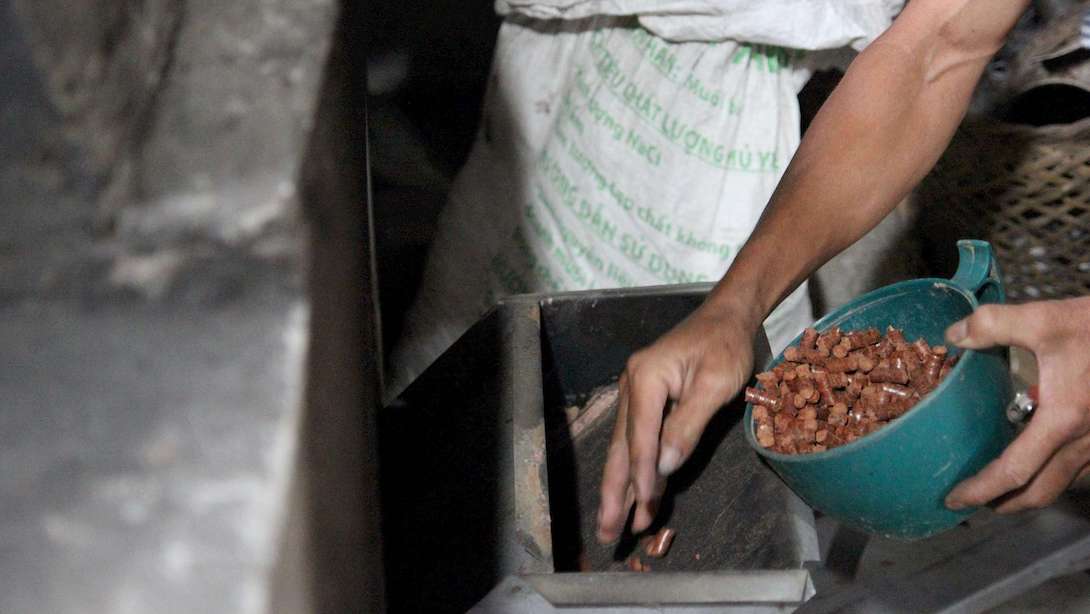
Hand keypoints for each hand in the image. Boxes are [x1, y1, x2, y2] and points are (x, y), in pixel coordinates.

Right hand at [596, 302, 759, 542]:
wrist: (726, 317)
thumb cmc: (725, 346)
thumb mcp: (715, 384)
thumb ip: (687, 424)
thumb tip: (663, 466)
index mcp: (645, 378)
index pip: (640, 438)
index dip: (641, 477)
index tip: (644, 511)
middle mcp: (632, 387)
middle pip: (620, 448)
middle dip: (614, 493)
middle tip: (606, 532)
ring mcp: (636, 394)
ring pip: (623, 449)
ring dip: (620, 488)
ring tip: (612, 524)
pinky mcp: (646, 401)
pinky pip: (635, 441)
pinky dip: (634, 471)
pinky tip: (633, 495)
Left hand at [944, 296, 1089, 512]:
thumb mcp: (1045, 318)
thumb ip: (993, 325)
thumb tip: (954, 335)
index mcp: (1063, 420)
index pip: (1014, 471)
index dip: (981, 490)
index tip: (954, 499)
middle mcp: (1086, 441)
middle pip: (1040, 492)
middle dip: (1003, 503)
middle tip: (973, 502)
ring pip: (1064, 483)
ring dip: (1030, 491)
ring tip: (1000, 485)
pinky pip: (1082, 469)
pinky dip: (1054, 473)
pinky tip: (1039, 458)